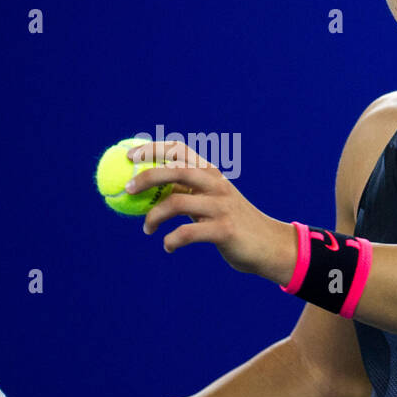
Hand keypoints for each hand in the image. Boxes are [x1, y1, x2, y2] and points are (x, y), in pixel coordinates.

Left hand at [126, 140, 294, 280]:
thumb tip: (147, 189)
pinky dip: (171, 241)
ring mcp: (221, 206)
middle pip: (174, 170)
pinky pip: (186, 233)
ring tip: (146, 229)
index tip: (129, 155)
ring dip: (153, 218)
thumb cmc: (232, 223)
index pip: (179, 150)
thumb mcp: (211, 201)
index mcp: (211, 173)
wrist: (269, 246)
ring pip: (175, 204)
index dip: (152, 149)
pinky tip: (168, 247)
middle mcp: (216, 184)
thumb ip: (187, 192)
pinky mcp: (224, 229)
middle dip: (146, 176)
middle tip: (127, 189)